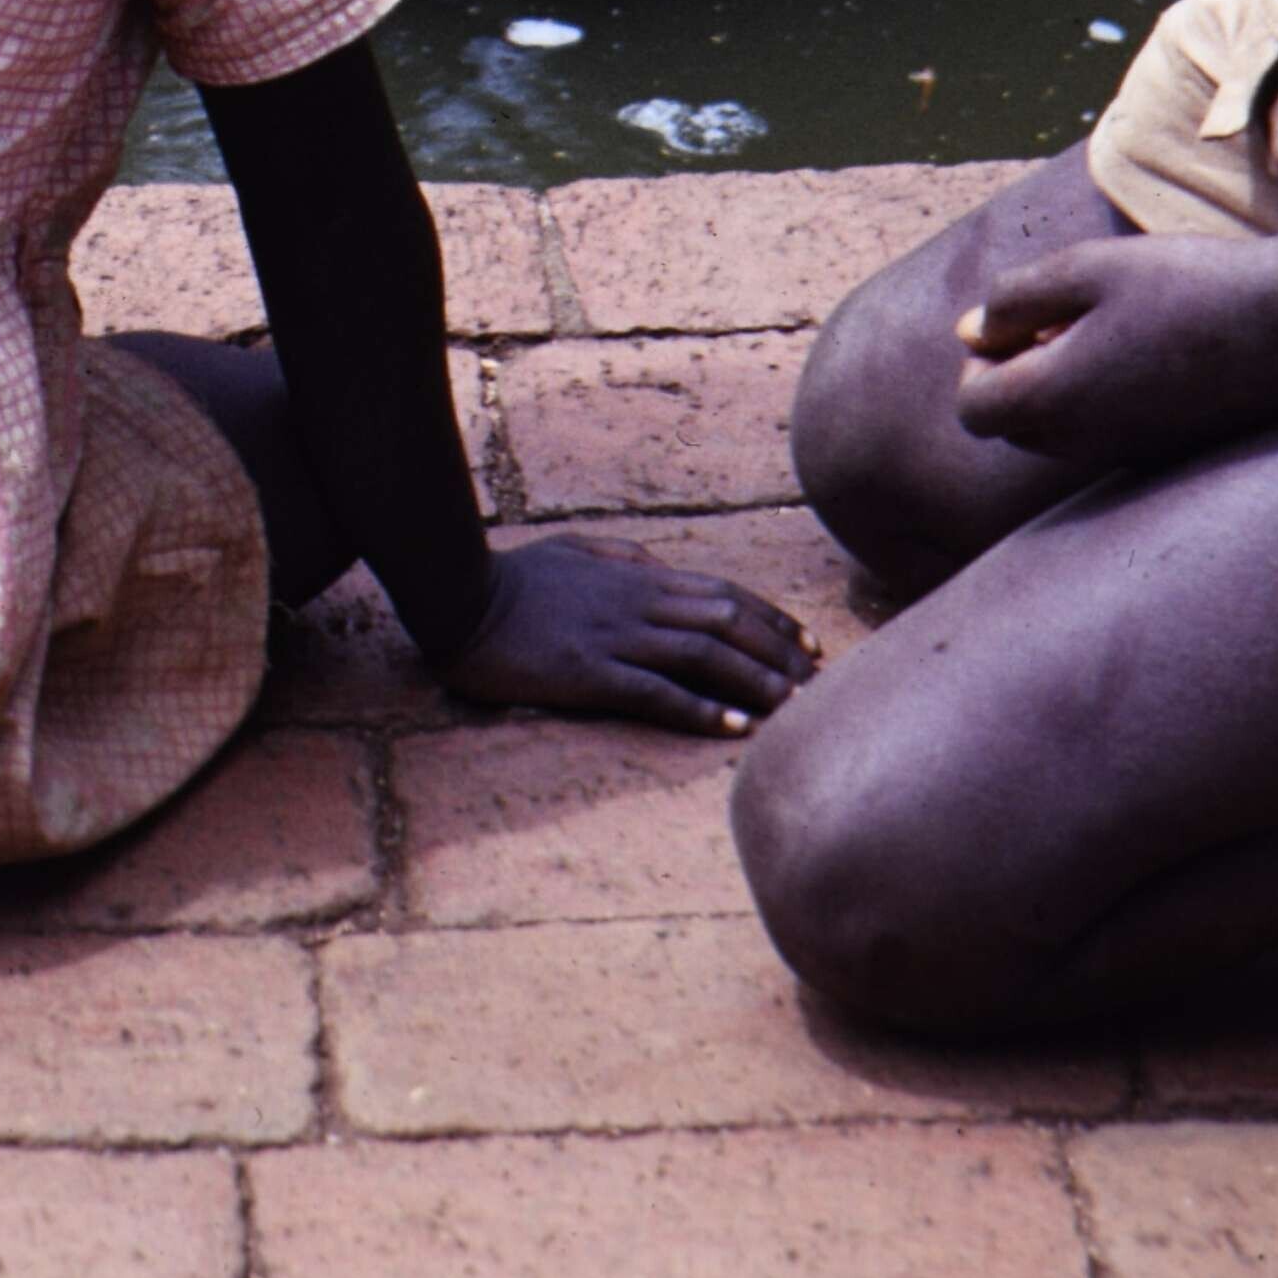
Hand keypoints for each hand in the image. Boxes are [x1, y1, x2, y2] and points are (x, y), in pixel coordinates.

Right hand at [434, 539, 813, 735]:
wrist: (459, 598)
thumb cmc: (514, 578)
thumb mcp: (575, 550)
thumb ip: (625, 557)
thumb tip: (664, 566)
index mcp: (638, 576)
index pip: (724, 593)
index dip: (774, 618)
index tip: (809, 644)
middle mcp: (637, 602)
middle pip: (728, 623)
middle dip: (780, 653)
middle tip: (819, 684)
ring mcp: (615, 637)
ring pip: (705, 655)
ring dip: (757, 680)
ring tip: (796, 707)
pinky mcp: (589, 672)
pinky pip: (657, 691)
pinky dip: (702, 708)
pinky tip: (737, 726)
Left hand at [949, 235, 1277, 468]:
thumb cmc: (1188, 286)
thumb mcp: (1087, 268)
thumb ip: (1015, 299)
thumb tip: (969, 331)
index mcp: (1053, 401)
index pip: (973, 407)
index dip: (981, 359)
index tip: (1024, 316)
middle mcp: (1084, 443)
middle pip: (1013, 426)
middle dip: (1019, 373)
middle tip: (1066, 316)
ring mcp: (1128, 453)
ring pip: (1060, 432)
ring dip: (1062, 384)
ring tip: (1109, 327)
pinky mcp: (1168, 448)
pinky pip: (1107, 432)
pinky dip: (1106, 396)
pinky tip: (1149, 348)